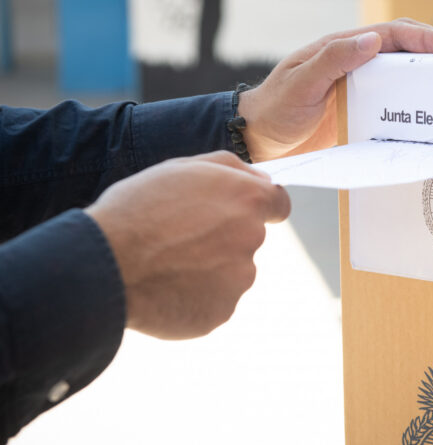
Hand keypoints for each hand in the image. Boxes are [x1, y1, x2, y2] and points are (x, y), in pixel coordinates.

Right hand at [86, 151, 289, 339]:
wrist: (104, 265)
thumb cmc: (138, 210)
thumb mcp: (182, 168)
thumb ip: (231, 169)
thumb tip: (264, 180)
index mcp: (248, 200)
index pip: (279, 204)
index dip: (258, 207)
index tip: (239, 212)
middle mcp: (252, 239)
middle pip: (248, 238)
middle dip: (223, 237)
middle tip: (180, 238)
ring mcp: (240, 279)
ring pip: (232, 272)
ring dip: (209, 268)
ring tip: (167, 264)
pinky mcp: (223, 311)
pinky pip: (215, 301)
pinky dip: (197, 296)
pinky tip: (167, 288)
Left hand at [237, 18, 432, 162]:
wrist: (259, 138)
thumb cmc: (275, 107)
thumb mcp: (301, 83)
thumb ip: (333, 60)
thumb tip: (372, 40)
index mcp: (344, 48)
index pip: (394, 36)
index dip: (428, 39)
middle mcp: (358, 63)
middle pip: (408, 51)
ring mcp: (362, 88)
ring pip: (406, 77)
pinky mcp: (363, 112)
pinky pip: (396, 105)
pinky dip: (418, 105)